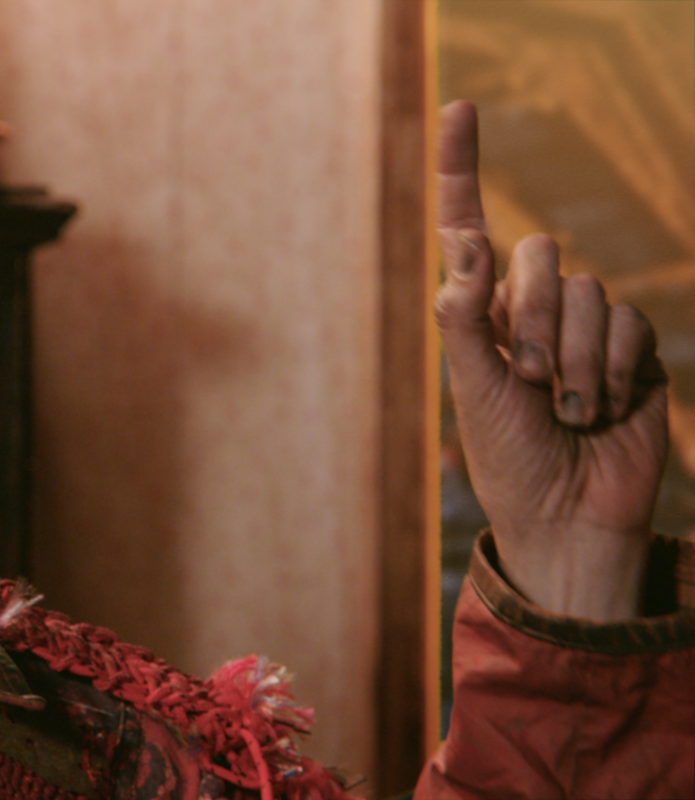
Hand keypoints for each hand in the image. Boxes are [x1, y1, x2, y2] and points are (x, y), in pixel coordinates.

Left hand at [434, 100, 670, 620]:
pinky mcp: (634, 351)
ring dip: (573, 359)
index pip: (469, 226)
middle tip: (529, 383)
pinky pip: (629, 325)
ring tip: (566, 411)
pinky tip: (602, 411)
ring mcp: (586, 328)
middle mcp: (531, 309)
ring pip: (588, 293)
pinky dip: (611, 371)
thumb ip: (467, 319)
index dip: (461, 166)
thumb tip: (463, 245)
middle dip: (533, 321)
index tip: (461, 106)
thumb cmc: (508, 459)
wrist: (568, 516)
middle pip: (540, 257)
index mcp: (480, 313)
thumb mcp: (473, 391)